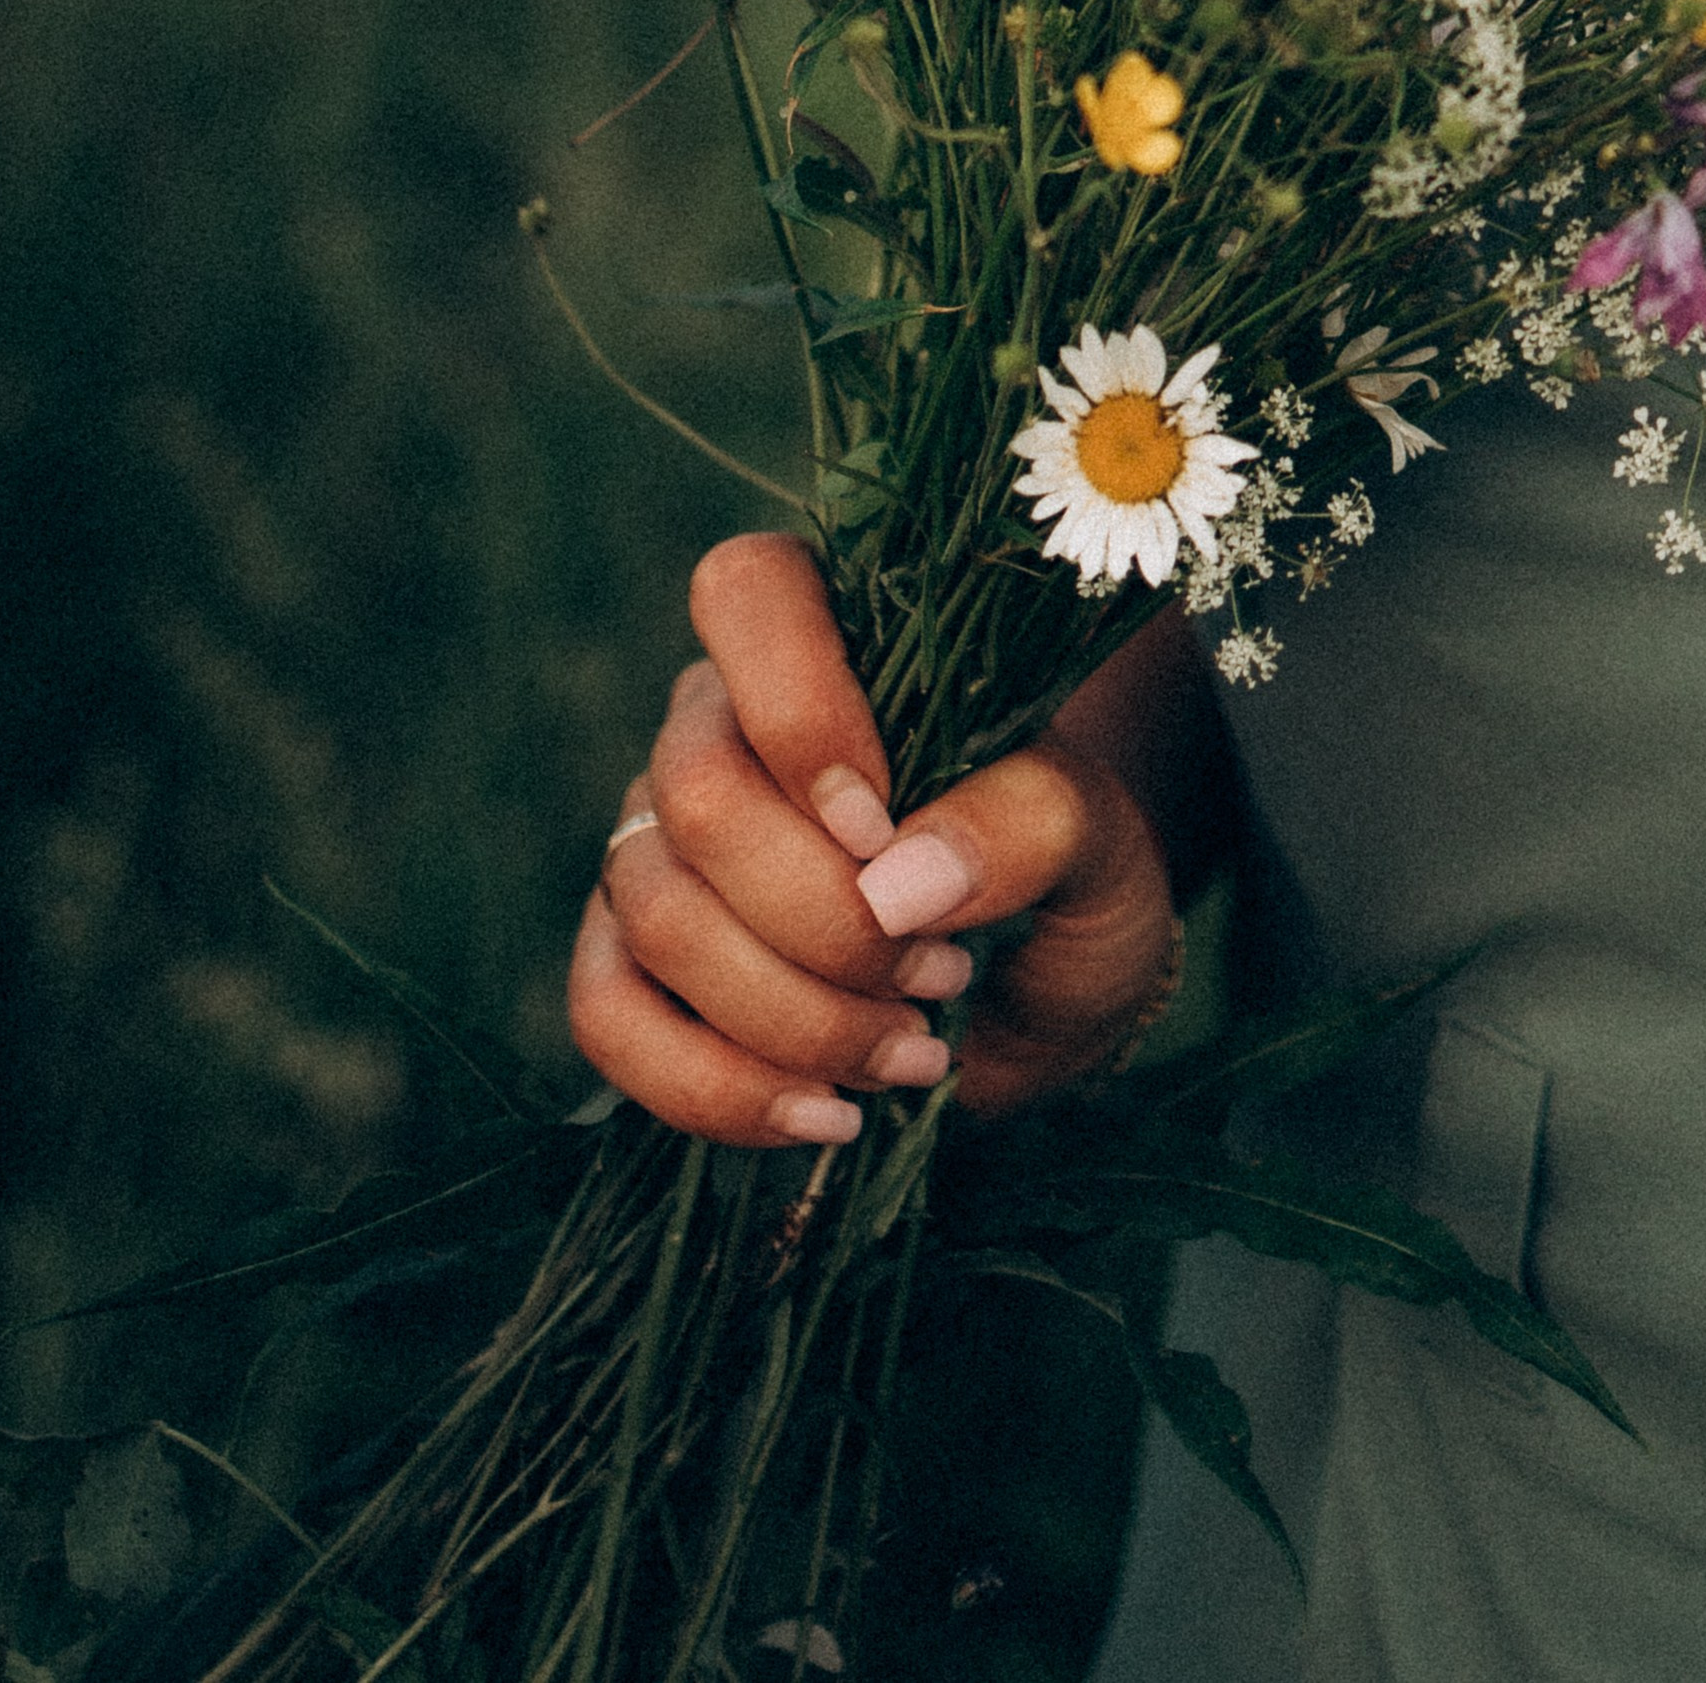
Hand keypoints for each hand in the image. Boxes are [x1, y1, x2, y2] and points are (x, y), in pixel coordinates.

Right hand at [567, 531, 1189, 1146]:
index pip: (747, 593)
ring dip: (796, 1017)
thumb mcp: (1100, 841)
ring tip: (914, 1051)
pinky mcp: (630, 957)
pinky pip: (606, 1016)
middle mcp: (716, 722)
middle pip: (696, 790)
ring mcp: (656, 838)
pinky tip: (822, 1114)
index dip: (800, 713)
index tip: (884, 830)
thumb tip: (897, 880)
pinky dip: (713, 1088)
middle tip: (942, 976)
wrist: (1047, 984)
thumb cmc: (1069, 876)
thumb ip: (1029, 821)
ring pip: (656, 912)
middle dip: (824, 920)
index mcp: (825, 640)